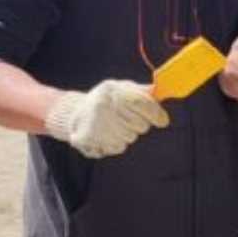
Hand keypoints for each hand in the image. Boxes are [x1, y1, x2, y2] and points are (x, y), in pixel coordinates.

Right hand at [44, 80, 169, 159]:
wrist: (74, 113)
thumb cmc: (105, 100)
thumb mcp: (120, 89)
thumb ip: (140, 91)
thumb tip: (160, 92)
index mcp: (111, 90)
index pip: (140, 103)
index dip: (156, 114)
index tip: (163, 121)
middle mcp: (103, 106)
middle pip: (139, 124)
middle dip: (141, 124)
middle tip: (130, 120)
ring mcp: (96, 123)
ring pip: (130, 138)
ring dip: (128, 134)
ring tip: (115, 125)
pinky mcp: (90, 139)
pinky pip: (118, 147)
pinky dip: (117, 143)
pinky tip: (108, 134)